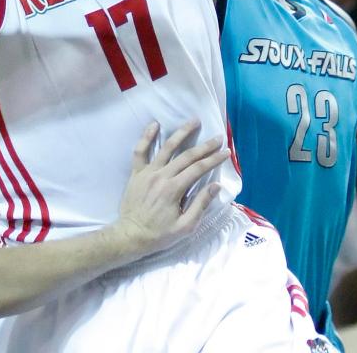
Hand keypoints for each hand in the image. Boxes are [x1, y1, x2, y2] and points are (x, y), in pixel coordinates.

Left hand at [112, 121, 228, 256]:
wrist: (131, 236)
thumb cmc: (160, 234)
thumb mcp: (185, 227)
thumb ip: (200, 205)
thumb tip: (216, 186)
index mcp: (174, 189)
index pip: (198, 169)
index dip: (214, 159)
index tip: (226, 152)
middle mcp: (162, 176)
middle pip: (187, 156)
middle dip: (205, 146)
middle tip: (218, 137)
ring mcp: (148, 172)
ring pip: (166, 147)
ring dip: (182, 133)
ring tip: (194, 121)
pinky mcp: (136, 172)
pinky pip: (140, 151)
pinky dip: (146, 137)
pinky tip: (154, 124)